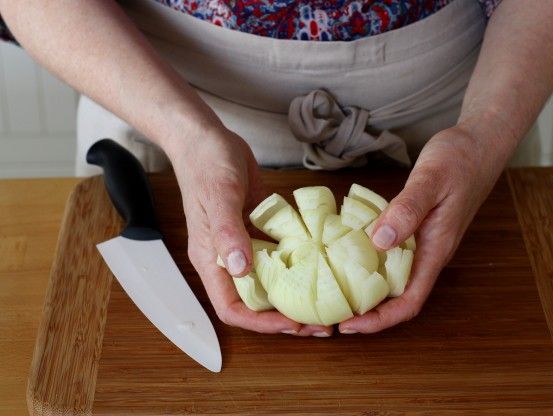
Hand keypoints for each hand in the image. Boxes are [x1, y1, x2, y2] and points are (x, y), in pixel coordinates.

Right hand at [167, 125, 332, 336]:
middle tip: (322, 321)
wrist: (208, 138)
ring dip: (296, 294)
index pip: (231, 308)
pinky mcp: (258, 230)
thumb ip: (227, 233)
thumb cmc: (206, 164)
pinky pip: (279, 255)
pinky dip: (298, 265)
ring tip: (328, 300)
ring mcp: (244, 244)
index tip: (292, 325)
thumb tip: (239, 269)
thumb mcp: (219, 196)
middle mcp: (227, 259)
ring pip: (270, 282)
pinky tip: (322, 265)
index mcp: (211, 259)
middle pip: (255, 302)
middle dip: (285, 317)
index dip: (260, 323)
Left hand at [338, 122, 514, 333]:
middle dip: (367, 313)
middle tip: (331, 314)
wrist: (478, 144)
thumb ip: (408, 210)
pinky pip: (391, 255)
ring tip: (334, 292)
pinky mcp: (416, 229)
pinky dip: (369, 262)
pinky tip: (347, 255)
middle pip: (399, 298)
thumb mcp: (431, 179)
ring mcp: (423, 242)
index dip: (380, 320)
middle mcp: (429, 253)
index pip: (410, 301)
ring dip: (367, 291)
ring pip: (394, 279)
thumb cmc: (459, 160)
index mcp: (436, 249)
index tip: (349, 326)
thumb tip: (379, 242)